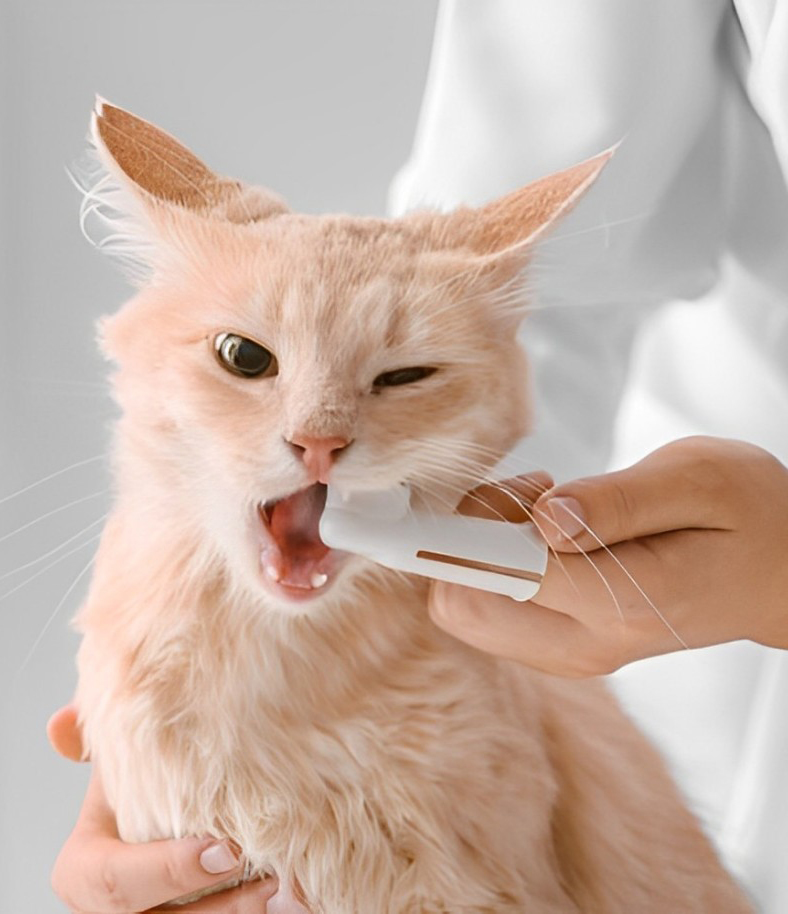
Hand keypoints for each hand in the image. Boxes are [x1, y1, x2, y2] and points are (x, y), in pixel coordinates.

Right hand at [48, 706, 278, 912]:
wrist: (174, 806)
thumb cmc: (147, 781)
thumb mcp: (121, 756)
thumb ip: (98, 738)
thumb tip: (61, 723)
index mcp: (84, 871)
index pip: (113, 882)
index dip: (167, 871)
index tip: (224, 847)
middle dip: (222, 907)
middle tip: (273, 879)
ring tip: (294, 892)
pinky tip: (301, 900)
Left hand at [429, 437, 787, 675]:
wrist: (782, 574)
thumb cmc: (749, 515)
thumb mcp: (698, 480)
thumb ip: (615, 502)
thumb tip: (541, 519)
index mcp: (618, 600)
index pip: (495, 576)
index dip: (444, 536)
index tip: (415, 504)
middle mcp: (584, 643)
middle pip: (461, 602)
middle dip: (467, 534)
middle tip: (535, 491)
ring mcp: (570, 653)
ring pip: (468, 607)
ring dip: (484, 544)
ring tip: (555, 505)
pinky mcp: (562, 646)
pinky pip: (492, 608)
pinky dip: (497, 561)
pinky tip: (555, 528)